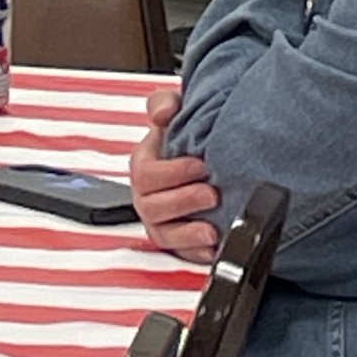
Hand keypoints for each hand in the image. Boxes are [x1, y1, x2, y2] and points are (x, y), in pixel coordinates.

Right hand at [129, 86, 218, 265]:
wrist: (204, 159)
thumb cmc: (185, 138)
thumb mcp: (174, 112)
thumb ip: (164, 104)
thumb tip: (163, 112)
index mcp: (144, 165)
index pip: (146, 173)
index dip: (172, 172)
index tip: (200, 165)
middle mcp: (148, 196)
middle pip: (152, 206)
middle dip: (184, 201)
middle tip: (212, 194)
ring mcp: (160, 220)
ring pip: (163, 233)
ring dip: (188, 232)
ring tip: (212, 228)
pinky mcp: (177, 240)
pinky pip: (179, 252)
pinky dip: (195, 252)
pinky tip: (212, 247)